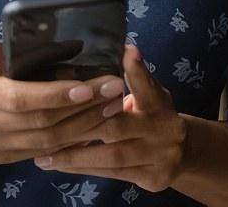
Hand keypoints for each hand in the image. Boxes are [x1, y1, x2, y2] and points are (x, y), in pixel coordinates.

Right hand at [0, 32, 127, 165]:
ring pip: (48, 141)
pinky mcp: (2, 158)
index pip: (20, 98)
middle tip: (114, 89)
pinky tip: (95, 123)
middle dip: (83, 108)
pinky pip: (45, 151)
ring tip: (112, 105)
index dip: (55, 95)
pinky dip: (73, 139)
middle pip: (41, 123)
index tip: (88, 85)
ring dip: (85, 125)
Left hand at [32, 44, 187, 191]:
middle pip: (116, 127)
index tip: (125, 52)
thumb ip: (133, 77)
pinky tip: (62, 165)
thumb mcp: (147, 93)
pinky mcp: (154, 178)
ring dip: (75, 155)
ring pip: (111, 156)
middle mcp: (165, 129)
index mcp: (161, 103)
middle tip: (46, 125)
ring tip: (44, 155)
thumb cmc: (150, 114)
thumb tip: (122, 48)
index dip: (135, 71)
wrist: (182, 153)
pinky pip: (112, 174)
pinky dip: (84, 169)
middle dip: (79, 127)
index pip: (146, 85)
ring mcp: (162, 156)